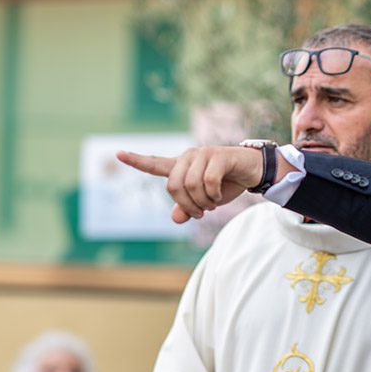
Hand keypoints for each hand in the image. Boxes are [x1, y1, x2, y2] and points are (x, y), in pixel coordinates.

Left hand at [116, 146, 266, 222]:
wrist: (252, 171)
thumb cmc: (226, 184)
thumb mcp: (205, 201)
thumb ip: (188, 209)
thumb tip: (176, 217)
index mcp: (181, 166)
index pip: (155, 164)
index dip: (136, 161)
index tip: (118, 153)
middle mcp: (188, 157)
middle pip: (173, 186)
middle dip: (187, 205)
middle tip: (200, 213)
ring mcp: (202, 154)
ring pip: (190, 186)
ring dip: (202, 202)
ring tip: (212, 204)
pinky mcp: (217, 156)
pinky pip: (208, 181)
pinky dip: (214, 195)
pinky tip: (220, 195)